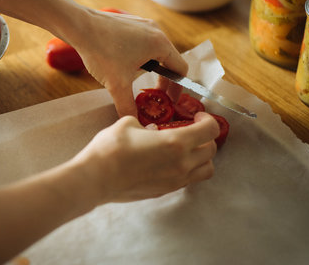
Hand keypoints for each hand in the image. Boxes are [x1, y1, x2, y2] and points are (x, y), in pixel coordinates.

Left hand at [66, 9, 187, 116]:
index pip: (180, 69)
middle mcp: (156, 30)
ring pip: (156, 51)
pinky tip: (124, 65)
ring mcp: (143, 24)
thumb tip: (133, 120)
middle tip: (155, 96)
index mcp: (160, 44)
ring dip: (151, 69)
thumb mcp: (117, 84)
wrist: (79, 26)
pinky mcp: (131, 22)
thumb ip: (128, 106)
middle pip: (169, 60)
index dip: (177, 88)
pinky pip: (143, 42)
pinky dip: (141, 57)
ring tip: (137, 81)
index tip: (169, 100)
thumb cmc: (100, 50)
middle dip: (163, 80)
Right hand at [71, 112, 217, 203]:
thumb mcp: (128, 124)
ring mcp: (174, 181)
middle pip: (212, 151)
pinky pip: (187, 181)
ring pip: (205, 170)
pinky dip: (188, 170)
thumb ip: (146, 125)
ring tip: (187, 149)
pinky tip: (170, 162)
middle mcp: (181, 163)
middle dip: (206, 138)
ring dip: (202, 158)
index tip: (198, 116)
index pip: (210, 130)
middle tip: (193, 131)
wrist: (96, 177)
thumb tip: (152, 129)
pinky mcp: (164, 191)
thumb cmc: (111, 149)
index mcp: (176, 142)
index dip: (208, 119)